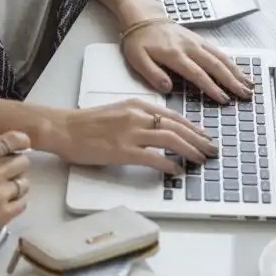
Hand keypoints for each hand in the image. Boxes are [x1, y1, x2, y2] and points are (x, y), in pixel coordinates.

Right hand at [0, 124, 30, 254]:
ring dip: (17, 184)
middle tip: (8, 171)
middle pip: (23, 162)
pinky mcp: (3, 214)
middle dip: (17, 164)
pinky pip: (23, 202)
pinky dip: (16, 202)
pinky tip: (3, 202)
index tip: (22, 143)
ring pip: (24, 182)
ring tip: (3, 189)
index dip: (21, 140)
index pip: (10, 141)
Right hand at [55, 99, 217, 174]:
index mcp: (136, 105)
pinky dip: (169, 163)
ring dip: (190, 150)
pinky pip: (154, 157)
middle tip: (211, 149)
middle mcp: (137, 116)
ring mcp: (130, 133)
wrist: (64, 128)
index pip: (173, 115)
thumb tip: (158, 129)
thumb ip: (138, 117)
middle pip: (177, 127)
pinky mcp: (123, 151)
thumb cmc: (86, 123)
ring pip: (170, 140)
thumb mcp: (118, 111)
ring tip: (201, 159)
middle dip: (198, 139)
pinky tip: (177, 170)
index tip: (204, 135)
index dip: (192, 127)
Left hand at [122, 19, 252, 102]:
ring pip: (221, 57)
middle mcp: (189, 47)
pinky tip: (238, 71)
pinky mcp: (199, 40)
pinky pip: (218, 51)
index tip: (223, 99)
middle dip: (232, 81)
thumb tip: (167, 88)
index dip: (211, 88)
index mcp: (174, 55)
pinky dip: (231, 62)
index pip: (197, 74)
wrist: (143, 17)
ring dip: (236, 71)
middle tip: (245, 94)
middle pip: (215, 65)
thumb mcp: (137, 59)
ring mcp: (196, 42)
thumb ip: (152, 74)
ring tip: (248, 84)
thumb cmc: (139, 40)